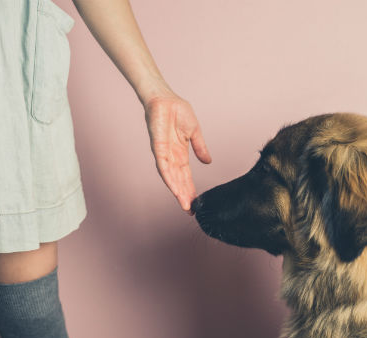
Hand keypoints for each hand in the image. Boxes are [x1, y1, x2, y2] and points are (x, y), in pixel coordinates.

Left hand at [144, 91, 211, 212]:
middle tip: (190, 211)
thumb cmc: (177, 111)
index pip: (185, 176)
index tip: (196, 203)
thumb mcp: (195, 132)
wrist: (164, 98)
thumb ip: (200, 148)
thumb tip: (208, 162)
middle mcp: (171, 156)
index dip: (190, 189)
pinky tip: (174, 189)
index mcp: (180, 153)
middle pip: (178, 181)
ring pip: (171, 177)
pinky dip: (168, 178)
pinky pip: (163, 166)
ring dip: (177, 191)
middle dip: (184, 196)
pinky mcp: (158, 147)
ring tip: (185, 205)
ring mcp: (164, 153)